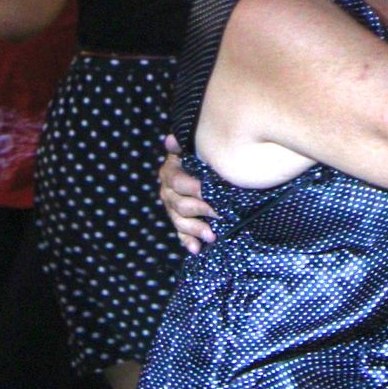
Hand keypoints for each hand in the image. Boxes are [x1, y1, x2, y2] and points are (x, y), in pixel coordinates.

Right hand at [159, 134, 216, 253]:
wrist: (208, 162)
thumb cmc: (204, 152)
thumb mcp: (197, 146)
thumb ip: (185, 144)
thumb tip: (170, 140)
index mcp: (171, 170)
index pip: (177, 181)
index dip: (194, 189)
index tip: (209, 193)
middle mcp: (168, 189)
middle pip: (179, 204)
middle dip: (200, 210)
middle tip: (219, 214)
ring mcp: (172, 206)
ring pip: (179, 221)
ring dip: (195, 229)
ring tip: (211, 236)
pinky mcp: (179, 220)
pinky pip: (180, 233)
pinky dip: (188, 241)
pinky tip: (197, 249)